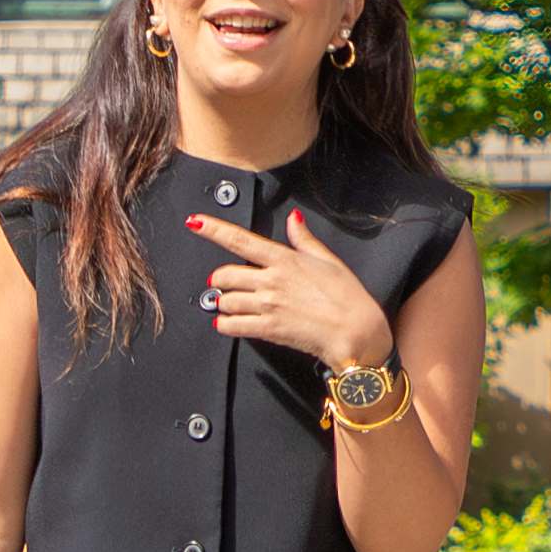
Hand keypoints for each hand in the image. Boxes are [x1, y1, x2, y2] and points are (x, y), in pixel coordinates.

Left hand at [189, 208, 395, 376]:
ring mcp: (268, 305)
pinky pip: (232, 325)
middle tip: (225, 283)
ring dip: (223, 303)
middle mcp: (271, 280)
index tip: (195, 223)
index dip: (213, 229)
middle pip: (225, 274)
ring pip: (225, 300)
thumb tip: (294, 219)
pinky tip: (228, 323)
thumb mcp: (328, 260)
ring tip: (231, 305)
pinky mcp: (268, 329)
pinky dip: (225, 324)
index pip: (240, 239)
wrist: (355, 332)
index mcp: (284, 259)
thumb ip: (304, 239)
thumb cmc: (347, 297)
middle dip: (220, 279)